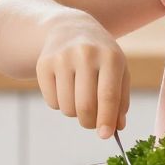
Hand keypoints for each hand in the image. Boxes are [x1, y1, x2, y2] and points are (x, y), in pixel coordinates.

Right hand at [36, 13, 129, 137]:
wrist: (70, 29)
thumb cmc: (101, 56)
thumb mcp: (118, 71)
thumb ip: (121, 100)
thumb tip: (116, 128)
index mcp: (110, 56)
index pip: (108, 95)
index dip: (106, 119)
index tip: (105, 136)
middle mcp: (85, 54)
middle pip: (85, 106)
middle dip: (89, 123)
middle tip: (91, 123)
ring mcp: (62, 58)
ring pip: (67, 107)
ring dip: (74, 113)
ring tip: (79, 99)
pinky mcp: (44, 64)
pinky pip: (52, 101)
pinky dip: (60, 104)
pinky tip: (65, 89)